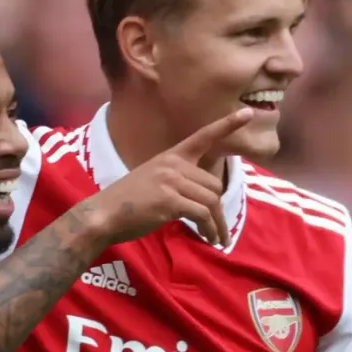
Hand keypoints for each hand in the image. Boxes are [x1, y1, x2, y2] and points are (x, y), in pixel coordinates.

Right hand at [86, 109, 253, 246]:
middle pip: (213, 184)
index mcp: (170, 157)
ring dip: (217, 223)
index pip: (203, 136)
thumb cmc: (128, 202)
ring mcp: (171, 181)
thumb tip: (205, 201)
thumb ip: (177, 182)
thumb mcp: (154, 181)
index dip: (227, 124)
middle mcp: (173, 165)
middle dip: (217, 208)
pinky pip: (202, 214)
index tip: (248, 113)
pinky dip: (209, 229)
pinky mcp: (170, 201)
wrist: (103, 214)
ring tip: (215, 238)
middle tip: (216, 228)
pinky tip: (207, 238)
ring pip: (211, 200)